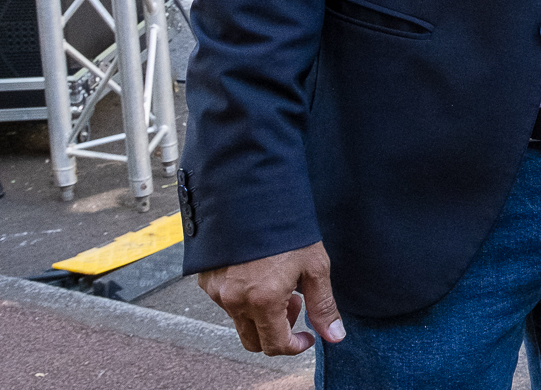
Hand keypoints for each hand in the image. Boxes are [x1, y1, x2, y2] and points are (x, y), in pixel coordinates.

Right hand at [197, 240, 343, 355]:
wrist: (251, 195)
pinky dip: (244, 297)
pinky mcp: (206, 280)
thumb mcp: (314, 266)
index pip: (275, 345)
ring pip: (240, 320)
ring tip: (278, 279)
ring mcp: (216, 291)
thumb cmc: (286, 227)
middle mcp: (234, 300)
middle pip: (253, 340)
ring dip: (261, 312)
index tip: (307, 336)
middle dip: (277, 331)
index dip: (295, 346)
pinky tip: (258, 272)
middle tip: (294, 303)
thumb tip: (335, 335)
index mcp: (262, 301)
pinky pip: (225, 301)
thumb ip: (323, 305)